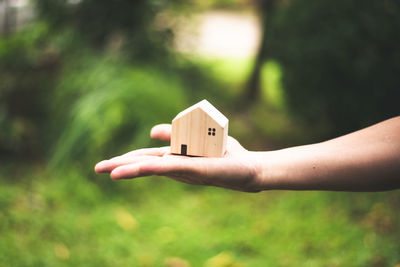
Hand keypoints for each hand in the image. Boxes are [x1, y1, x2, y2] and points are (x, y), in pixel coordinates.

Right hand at [95, 124, 261, 191]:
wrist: (248, 167)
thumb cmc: (224, 154)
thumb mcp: (196, 138)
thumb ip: (174, 133)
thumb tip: (150, 131)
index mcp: (174, 157)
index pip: (146, 157)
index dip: (126, 159)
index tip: (108, 163)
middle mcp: (174, 164)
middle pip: (142, 163)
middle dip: (119, 165)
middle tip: (96, 169)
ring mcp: (181, 168)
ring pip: (149, 167)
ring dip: (127, 168)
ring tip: (106, 171)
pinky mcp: (191, 169)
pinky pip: (166, 167)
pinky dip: (148, 168)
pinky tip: (132, 169)